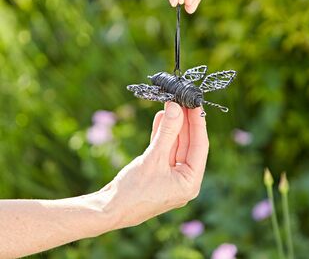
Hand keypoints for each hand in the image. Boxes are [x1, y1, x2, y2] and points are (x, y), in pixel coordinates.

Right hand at [99, 102, 208, 228]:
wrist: (107, 209)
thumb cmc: (133, 191)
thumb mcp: (153, 158)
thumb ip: (167, 132)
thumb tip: (176, 107)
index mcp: (190, 182)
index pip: (200, 146)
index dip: (198, 123)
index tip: (195, 104)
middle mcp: (183, 180)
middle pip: (187, 144)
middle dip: (183, 122)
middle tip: (182, 101)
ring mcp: (170, 176)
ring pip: (174, 145)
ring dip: (172, 126)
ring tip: (171, 105)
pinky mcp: (157, 172)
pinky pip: (163, 150)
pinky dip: (161, 135)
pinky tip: (160, 118)